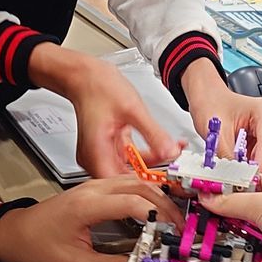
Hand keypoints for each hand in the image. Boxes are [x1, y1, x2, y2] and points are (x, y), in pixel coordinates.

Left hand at [0, 178, 182, 261]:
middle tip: (182, 225)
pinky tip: (155, 209)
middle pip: (140, 185)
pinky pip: (127, 184)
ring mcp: (93, 186)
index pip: (134, 202)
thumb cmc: (37, 246)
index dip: (160, 216)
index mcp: (87, 205)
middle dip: (166, 204)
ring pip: (135, 181)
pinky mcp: (94, 190)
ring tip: (175, 218)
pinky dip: (146, 194)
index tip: (175, 232)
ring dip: (158, 196)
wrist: (14, 234)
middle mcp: (92, 189)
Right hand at [30, 45, 181, 177]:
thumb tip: (170, 152)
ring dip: (153, 162)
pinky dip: (146, 154)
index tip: (166, 183)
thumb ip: (153, 134)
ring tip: (173, 153)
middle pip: (126, 180)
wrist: (85, 75)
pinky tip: (162, 146)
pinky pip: (129, 158)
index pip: (120, 184)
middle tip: (176, 169)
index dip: (144, 186)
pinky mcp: (107, 149)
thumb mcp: (133, 109)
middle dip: (153, 174)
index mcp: (96, 153)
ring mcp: (100, 154)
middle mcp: (95, 158)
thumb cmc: (99, 87)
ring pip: (130, 169)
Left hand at [180, 61, 261, 171]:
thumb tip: (231, 176)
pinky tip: (236, 164)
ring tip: (231, 168)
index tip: (245, 182)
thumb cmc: (213, 104)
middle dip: (251, 171)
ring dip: (249, 169)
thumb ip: (225, 155)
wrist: (210, 97)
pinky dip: (249, 166)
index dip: (256, 167)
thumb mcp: (215, 131)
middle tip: (232, 180)